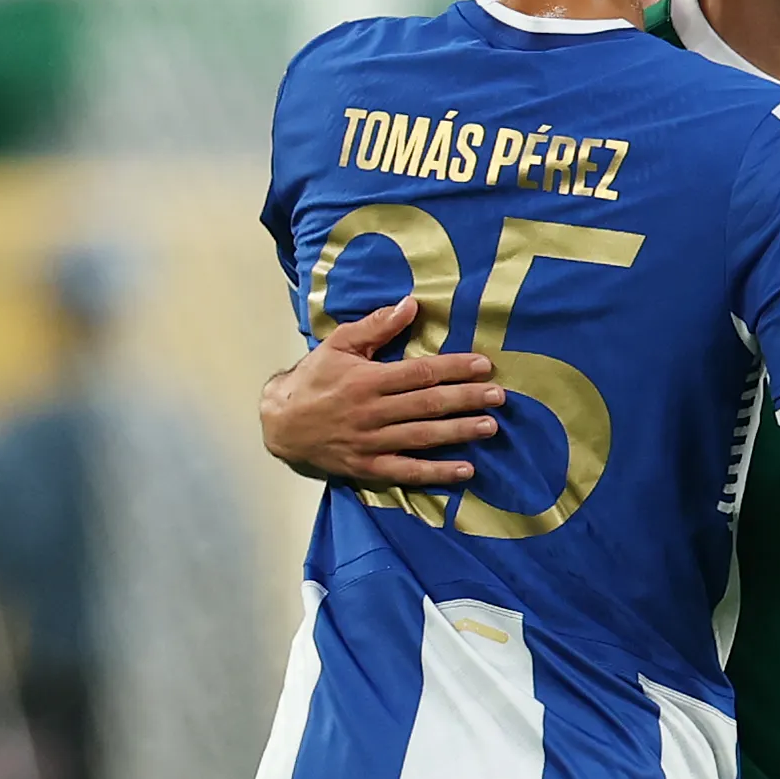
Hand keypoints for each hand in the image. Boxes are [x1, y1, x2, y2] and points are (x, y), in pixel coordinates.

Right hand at [260, 293, 503, 487]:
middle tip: (498, 397)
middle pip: (428, 405)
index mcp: (368, 379)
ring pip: (423, 437)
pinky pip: (407, 472)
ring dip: (459, 433)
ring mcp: (371, 442)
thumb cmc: (313, 379)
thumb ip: (375, 327)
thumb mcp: (338, 344)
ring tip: (490, 427)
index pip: (420, 373)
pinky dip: (436, 473)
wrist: (280, 423)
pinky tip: (465, 470)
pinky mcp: (367, 467)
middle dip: (466, 399)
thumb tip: (410, 305)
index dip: (455, 369)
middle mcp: (372, 412)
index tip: (483, 365)